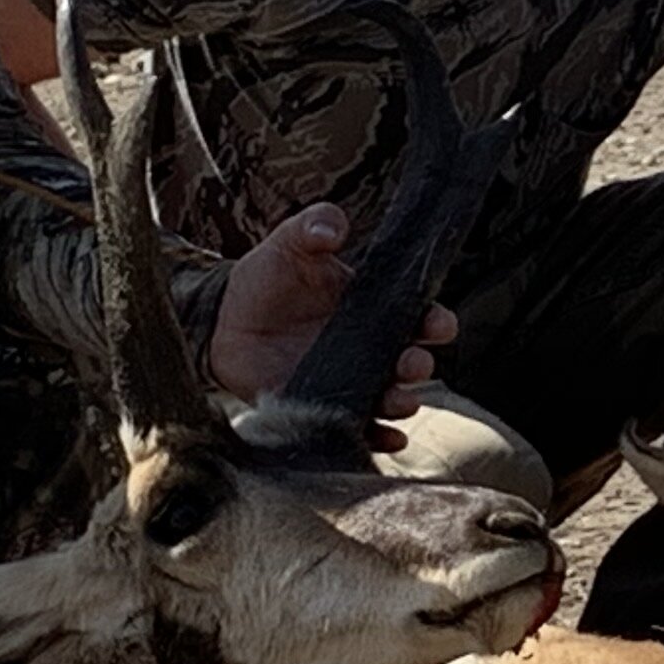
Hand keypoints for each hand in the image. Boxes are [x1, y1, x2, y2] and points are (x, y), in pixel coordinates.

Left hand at [206, 202, 451, 428]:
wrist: (226, 319)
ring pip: (390, 399)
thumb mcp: (289, 243)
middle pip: (411, 363)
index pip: (419, 318)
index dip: (435, 322)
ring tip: (398, 400)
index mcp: (375, 309)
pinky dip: (380, 437)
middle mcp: (370, 350)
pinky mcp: (323, 409)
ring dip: (402, 402)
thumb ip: (313, 225)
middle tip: (411, 364)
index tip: (438, 325)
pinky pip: (361, 429)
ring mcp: (350, 382)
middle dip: (418, 366)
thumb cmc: (267, 277)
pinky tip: (389, 438)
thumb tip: (332, 228)